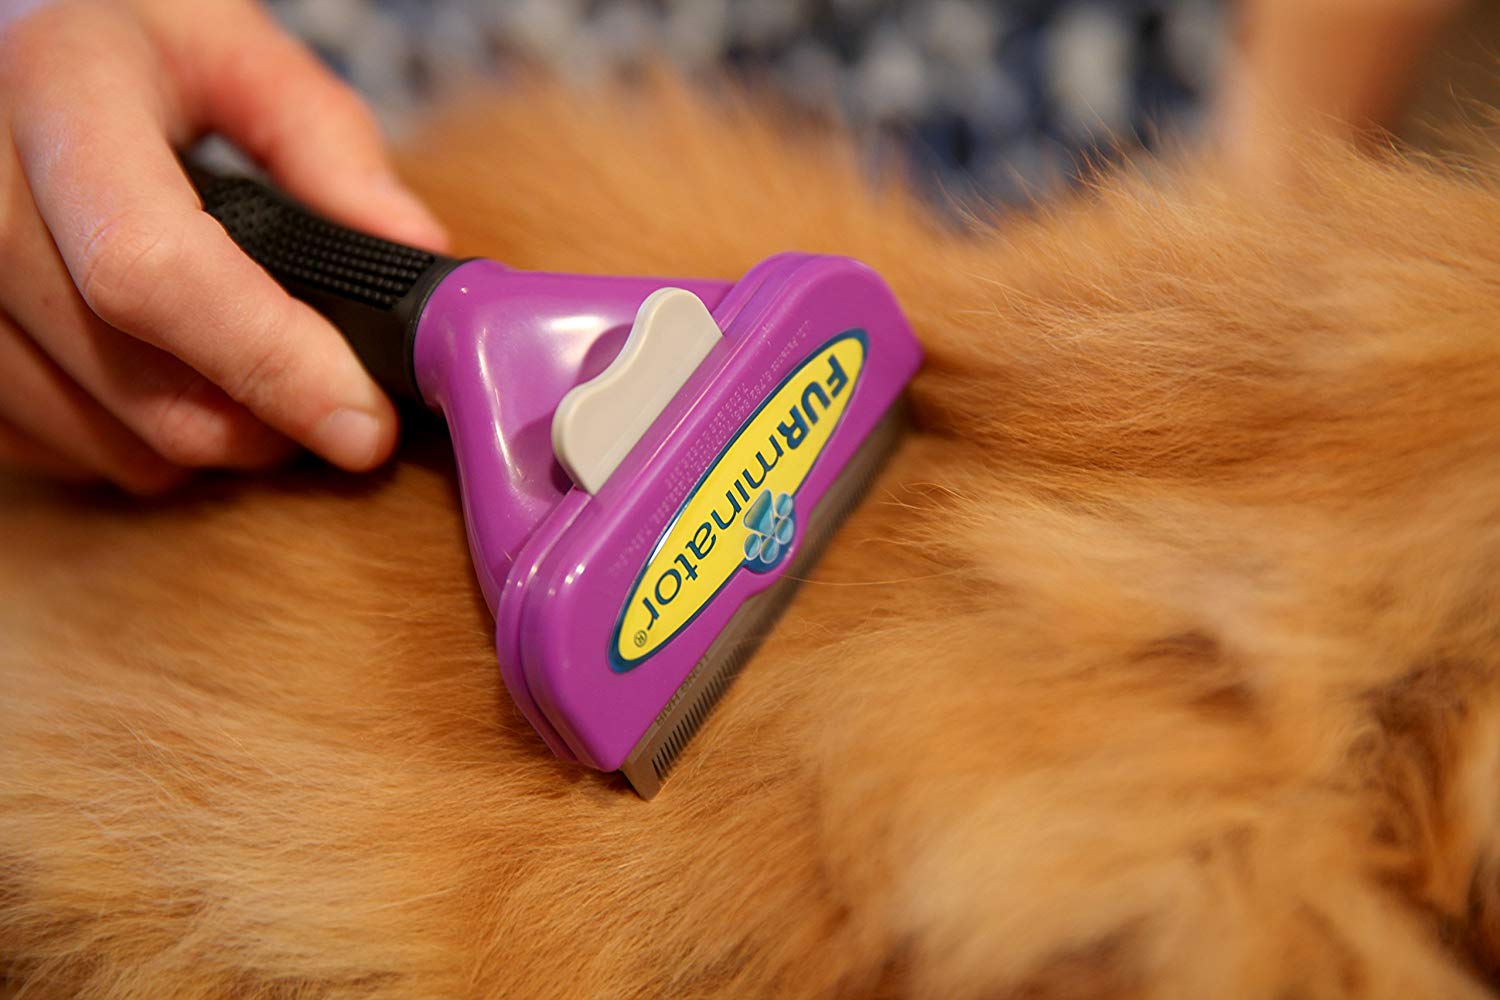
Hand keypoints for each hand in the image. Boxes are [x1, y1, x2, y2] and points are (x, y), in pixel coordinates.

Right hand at [0, 0, 447, 491]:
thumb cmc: (119, 40)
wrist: (4, 47)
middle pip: (127, 375)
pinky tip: (167, 379)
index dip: (270, 362)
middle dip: (258, 420)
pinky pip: (45, 444)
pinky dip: (128, 440)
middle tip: (333, 405)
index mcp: (58, 94)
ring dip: (199, 438)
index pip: (152, 266)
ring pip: (91, 432)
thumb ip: (325, 139)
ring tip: (253, 380)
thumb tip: (411, 250)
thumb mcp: (227, 42)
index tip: (363, 421)